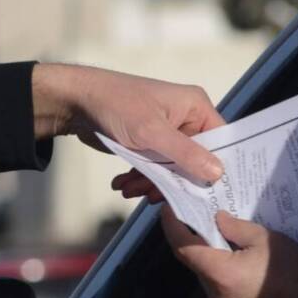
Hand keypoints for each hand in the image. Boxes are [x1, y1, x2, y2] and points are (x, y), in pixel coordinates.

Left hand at [31, 63, 225, 183]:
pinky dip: (140, 179)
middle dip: (173, 182)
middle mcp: (186, 118)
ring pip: (172, 170)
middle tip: (152, 196)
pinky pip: (155, 168)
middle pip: (195, 161)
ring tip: (128, 189)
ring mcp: (167, 132)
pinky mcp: (150, 144)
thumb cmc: (116, 106)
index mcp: (195, 107)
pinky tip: (122, 185)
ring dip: (151, 184)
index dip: (215, 169)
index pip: (220, 142)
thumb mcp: (151, 133)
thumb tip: (218, 173)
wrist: (77, 102)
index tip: (209, 195)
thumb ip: (185, 154)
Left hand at [160, 207, 297, 297]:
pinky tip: (251, 279)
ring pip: (212, 284)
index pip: (183, 247)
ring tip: (240, 253)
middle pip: (199, 267)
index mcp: (221, 275)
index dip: (172, 226)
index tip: (169, 209)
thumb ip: (237, 228)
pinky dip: (231, 287)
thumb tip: (216, 220)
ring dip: (220, 268)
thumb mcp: (270, 240)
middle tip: (214, 226)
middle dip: (205, 247)